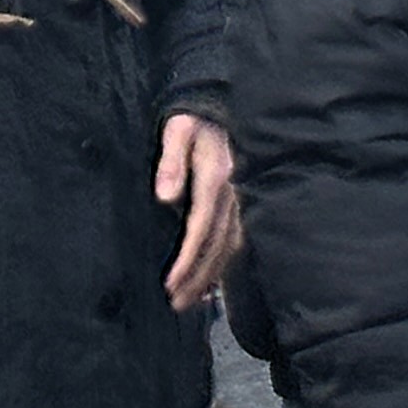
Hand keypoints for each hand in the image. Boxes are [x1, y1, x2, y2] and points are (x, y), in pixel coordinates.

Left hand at [155, 111, 239, 312]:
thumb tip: (165, 196)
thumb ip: (171, 161)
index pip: (202, 225)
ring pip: (231, 244)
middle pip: (218, 243)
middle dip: (198, 276)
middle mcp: (234, 192)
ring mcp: (242, 197)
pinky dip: (226, 262)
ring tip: (193, 300)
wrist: (220, 103)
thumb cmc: (193, 118)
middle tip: (177, 303)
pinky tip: (214, 281)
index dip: (188, 257)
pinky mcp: (242, 199)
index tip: (170, 283)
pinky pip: (238, 236)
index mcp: (216, 176)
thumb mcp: (178, 130)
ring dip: (212, 275)